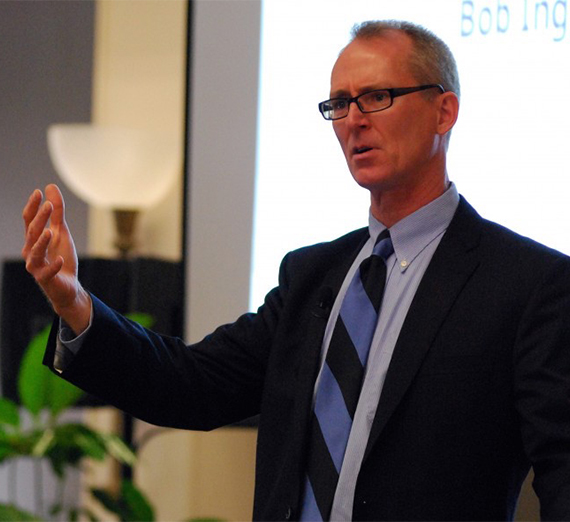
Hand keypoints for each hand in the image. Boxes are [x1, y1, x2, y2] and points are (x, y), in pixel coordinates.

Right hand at [22, 184, 90, 334]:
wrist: (68, 285)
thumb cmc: (61, 257)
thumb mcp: (61, 232)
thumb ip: (57, 212)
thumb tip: (50, 186)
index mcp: (33, 239)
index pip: (29, 220)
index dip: (33, 207)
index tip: (38, 192)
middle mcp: (30, 251)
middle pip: (33, 232)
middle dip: (40, 218)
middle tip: (49, 205)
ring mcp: (36, 266)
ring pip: (34, 252)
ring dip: (41, 242)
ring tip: (50, 231)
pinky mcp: (45, 279)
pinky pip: (47, 272)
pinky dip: (53, 266)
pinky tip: (59, 260)